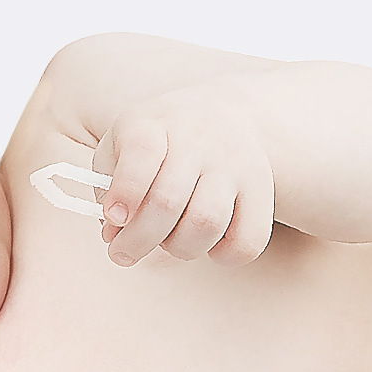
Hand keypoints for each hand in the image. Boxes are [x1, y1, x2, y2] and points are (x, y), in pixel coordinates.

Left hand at [91, 88, 274, 266]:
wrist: (226, 115)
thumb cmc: (161, 141)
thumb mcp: (123, 145)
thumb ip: (109, 188)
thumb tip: (114, 235)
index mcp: (157, 122)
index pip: (142, 152)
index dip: (124, 192)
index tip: (113, 217)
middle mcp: (200, 140)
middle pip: (168, 201)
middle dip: (138, 239)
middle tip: (123, 253)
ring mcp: (236, 165)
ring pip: (207, 224)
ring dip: (178, 248)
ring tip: (169, 241)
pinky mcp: (262, 192)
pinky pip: (248, 241)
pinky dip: (222, 256)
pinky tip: (207, 244)